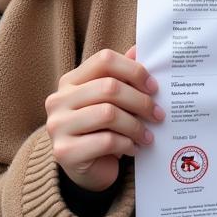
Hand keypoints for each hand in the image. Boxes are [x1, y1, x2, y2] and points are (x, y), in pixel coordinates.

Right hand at [45, 45, 163, 192]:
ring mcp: (57, 126)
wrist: (87, 168)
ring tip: (148, 135)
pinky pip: (105, 141)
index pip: (104, 60)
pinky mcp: (64, 152)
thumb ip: (124, 75)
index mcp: (70, 81)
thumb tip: (140, 48)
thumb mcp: (114, 100)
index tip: (154, 87)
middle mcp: (58, 100)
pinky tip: (134, 148)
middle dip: (141, 101)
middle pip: (109, 87)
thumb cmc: (103, 128)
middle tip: (158, 114)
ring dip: (136, 125)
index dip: (134, 70)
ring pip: (108, 114)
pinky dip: (126, 143)